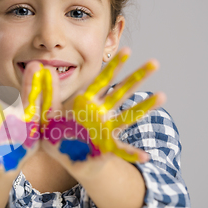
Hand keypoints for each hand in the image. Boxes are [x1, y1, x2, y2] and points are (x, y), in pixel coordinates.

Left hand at [39, 47, 165, 179]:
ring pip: (128, 115)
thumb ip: (48, 93)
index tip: (127, 50)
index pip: (103, 79)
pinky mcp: (105, 146)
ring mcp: (106, 128)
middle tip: (155, 62)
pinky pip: (120, 150)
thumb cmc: (55, 131)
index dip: (115, 65)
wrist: (59, 155)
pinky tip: (145, 157)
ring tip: (162, 95)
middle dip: (137, 77)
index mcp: (87, 101)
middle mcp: (101, 112)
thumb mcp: (47, 111)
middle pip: (122, 91)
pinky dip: (132, 154)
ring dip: (145, 106)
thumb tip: (45, 69)